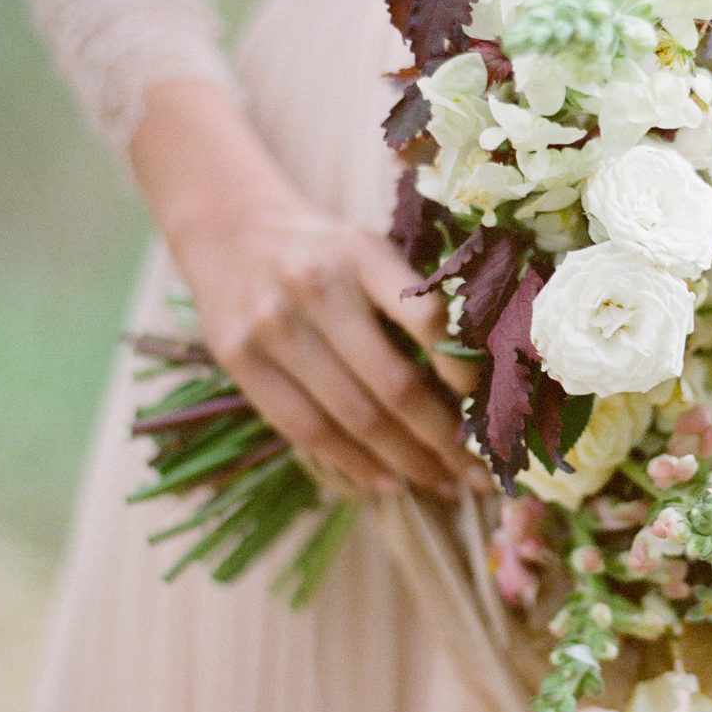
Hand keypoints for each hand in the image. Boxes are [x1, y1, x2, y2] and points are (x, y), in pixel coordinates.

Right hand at [170, 197, 485, 498]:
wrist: (227, 228)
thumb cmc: (321, 250)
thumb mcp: (368, 250)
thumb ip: (409, 300)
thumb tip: (469, 385)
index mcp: (363, 253)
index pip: (426, 318)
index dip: (461, 370)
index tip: (485, 405)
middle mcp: (316, 288)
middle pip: (393, 385)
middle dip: (443, 439)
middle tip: (475, 472)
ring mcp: (272, 327)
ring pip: (352, 418)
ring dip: (405, 462)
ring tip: (440, 483)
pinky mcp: (239, 361)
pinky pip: (305, 430)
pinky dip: (353, 464)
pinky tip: (386, 481)